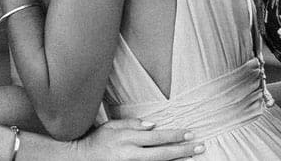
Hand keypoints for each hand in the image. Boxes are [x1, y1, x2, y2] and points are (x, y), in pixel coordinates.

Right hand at [68, 118, 204, 159]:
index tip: (190, 133)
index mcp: (127, 139)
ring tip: (193, 157)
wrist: (80, 159)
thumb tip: (152, 125)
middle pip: (162, 153)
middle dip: (183, 150)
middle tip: (200, 146)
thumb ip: (132, 124)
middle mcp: (130, 154)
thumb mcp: (112, 127)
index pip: (157, 137)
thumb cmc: (97, 141)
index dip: (175, 135)